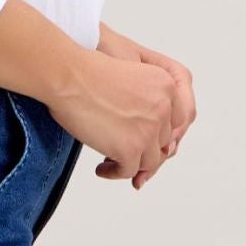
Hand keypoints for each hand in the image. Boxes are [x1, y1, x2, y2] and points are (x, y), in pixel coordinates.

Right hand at [50, 46, 178, 184]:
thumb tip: (148, 133)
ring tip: (111, 163)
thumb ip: (147, 99)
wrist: (69, 76)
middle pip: (163, 142)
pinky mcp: (131, 148)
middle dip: (144, 150)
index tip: (142, 140)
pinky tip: (102, 168)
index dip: (158, 134)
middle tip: (125, 153)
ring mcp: (149, 130)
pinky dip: (115, 173)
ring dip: (132, 165)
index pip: (175, 121)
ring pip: (150, 161)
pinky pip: (129, 171)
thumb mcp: (131, 74)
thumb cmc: (88, 72)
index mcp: (166, 85)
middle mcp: (163, 108)